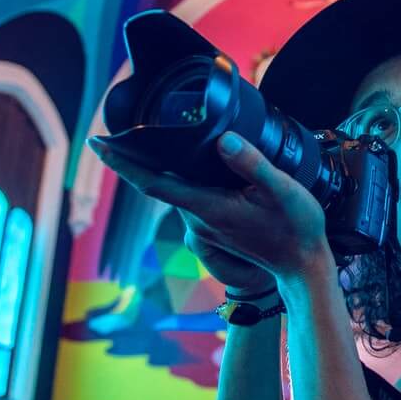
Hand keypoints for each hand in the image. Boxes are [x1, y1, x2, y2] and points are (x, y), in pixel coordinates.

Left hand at [88, 133, 333, 289]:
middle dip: (130, 161)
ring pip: (171, 189)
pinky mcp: (215, 224)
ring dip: (152, 168)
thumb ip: (252, 164)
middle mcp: (200, 218)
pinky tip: (178, 162)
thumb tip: (223, 139)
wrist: (302, 265)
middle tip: (106, 133)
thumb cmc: (296, 228)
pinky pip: (186, 195)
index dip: (124, 163)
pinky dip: (173, 177)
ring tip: (136, 141)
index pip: (154, 184)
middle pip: (155, 185)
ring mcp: (206, 223)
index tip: (98, 144)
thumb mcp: (282, 191)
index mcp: (209, 207)